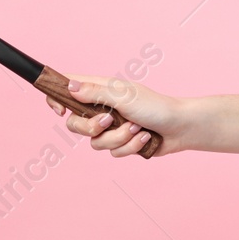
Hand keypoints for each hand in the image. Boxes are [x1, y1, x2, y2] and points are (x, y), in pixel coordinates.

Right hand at [46, 74, 190, 157]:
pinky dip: (130, 146)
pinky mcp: (122, 143)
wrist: (181, 127)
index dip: (57, 98)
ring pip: (95, 143)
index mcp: (100, 90)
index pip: (67, 89)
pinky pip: (113, 153)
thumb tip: (68, 86)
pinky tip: (145, 137)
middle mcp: (102, 108)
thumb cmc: (155, 106)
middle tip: (109, 121)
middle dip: (91, 127)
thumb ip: (95, 92)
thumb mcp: (123, 96)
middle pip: (74, 123)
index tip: (60, 110)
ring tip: (137, 128)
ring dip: (119, 137)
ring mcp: (111, 127)